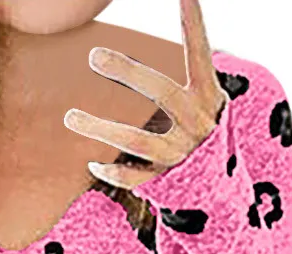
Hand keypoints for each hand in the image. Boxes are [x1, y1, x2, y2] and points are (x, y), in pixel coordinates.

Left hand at [63, 0, 226, 195]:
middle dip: (130, 73)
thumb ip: (188, 72)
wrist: (222, 190)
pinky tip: (93, 164)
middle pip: (163, 93)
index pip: (200, 54)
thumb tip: (167, 27)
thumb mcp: (205, 100)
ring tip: (69, 117)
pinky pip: (135, 178)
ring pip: (138, 140)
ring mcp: (181, 153)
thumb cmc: (204, 131)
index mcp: (207, 96)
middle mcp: (196, 123)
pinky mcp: (167, 181)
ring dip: (101, 128)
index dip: (194, 25)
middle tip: (94, 55)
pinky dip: (113, 172)